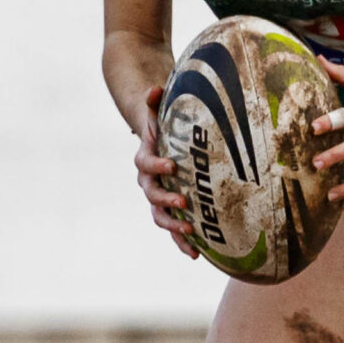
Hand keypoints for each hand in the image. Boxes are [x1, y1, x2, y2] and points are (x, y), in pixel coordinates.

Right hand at [135, 86, 199, 257]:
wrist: (157, 140)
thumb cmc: (162, 123)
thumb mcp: (158, 111)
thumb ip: (154, 102)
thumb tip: (154, 87)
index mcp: (145, 159)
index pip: (145, 164)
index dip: (156, 165)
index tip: (171, 165)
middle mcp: (148, 182)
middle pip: (152, 195)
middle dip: (167, 200)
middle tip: (183, 202)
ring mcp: (159, 197)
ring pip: (161, 216)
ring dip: (174, 227)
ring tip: (190, 234)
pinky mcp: (171, 210)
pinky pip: (175, 228)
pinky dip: (183, 242)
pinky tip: (198, 255)